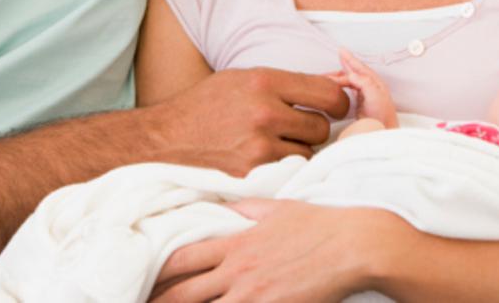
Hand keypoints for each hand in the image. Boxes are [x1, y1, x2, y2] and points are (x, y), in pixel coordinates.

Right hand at [147, 68, 349, 174]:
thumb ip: (287, 83)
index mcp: (264, 81)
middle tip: (295, 126)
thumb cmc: (207, 105)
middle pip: (322, 126)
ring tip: (272, 141)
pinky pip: (289, 171)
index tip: (336, 106)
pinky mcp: (253, 173)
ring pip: (308, 152)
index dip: (338, 101)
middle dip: (314, 127)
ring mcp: (259, 146)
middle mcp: (264, 112)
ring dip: (298, 149)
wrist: (167, 139)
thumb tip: (338, 82)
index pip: (328, 92)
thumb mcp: (243, 78)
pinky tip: (264, 158)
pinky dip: (283, 166)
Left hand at [151, 199, 391, 302]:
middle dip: (160, 302)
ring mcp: (255, 295)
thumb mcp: (275, 208)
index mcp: (235, 243)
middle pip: (183, 294)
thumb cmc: (318, 223)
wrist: (355, 244)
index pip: (181, 259)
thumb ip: (243, 210)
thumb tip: (221, 206)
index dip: (157, 273)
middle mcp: (238, 272)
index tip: (143, 280)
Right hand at [328, 49, 398, 127]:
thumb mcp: (375, 96)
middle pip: (353, 72)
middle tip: (330, 65)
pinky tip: (337, 85)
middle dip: (341, 67)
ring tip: (328, 77)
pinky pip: (349, 88)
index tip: (341, 51)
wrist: (384, 130)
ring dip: (339, 77)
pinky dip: (341, 85)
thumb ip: (364, 83)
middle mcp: (370, 86)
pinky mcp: (360, 102)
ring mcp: (365, 93)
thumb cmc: (382, 116)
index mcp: (374, 82)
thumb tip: (351, 74)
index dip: (349, 59)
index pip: (359, 67)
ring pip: (349, 80)